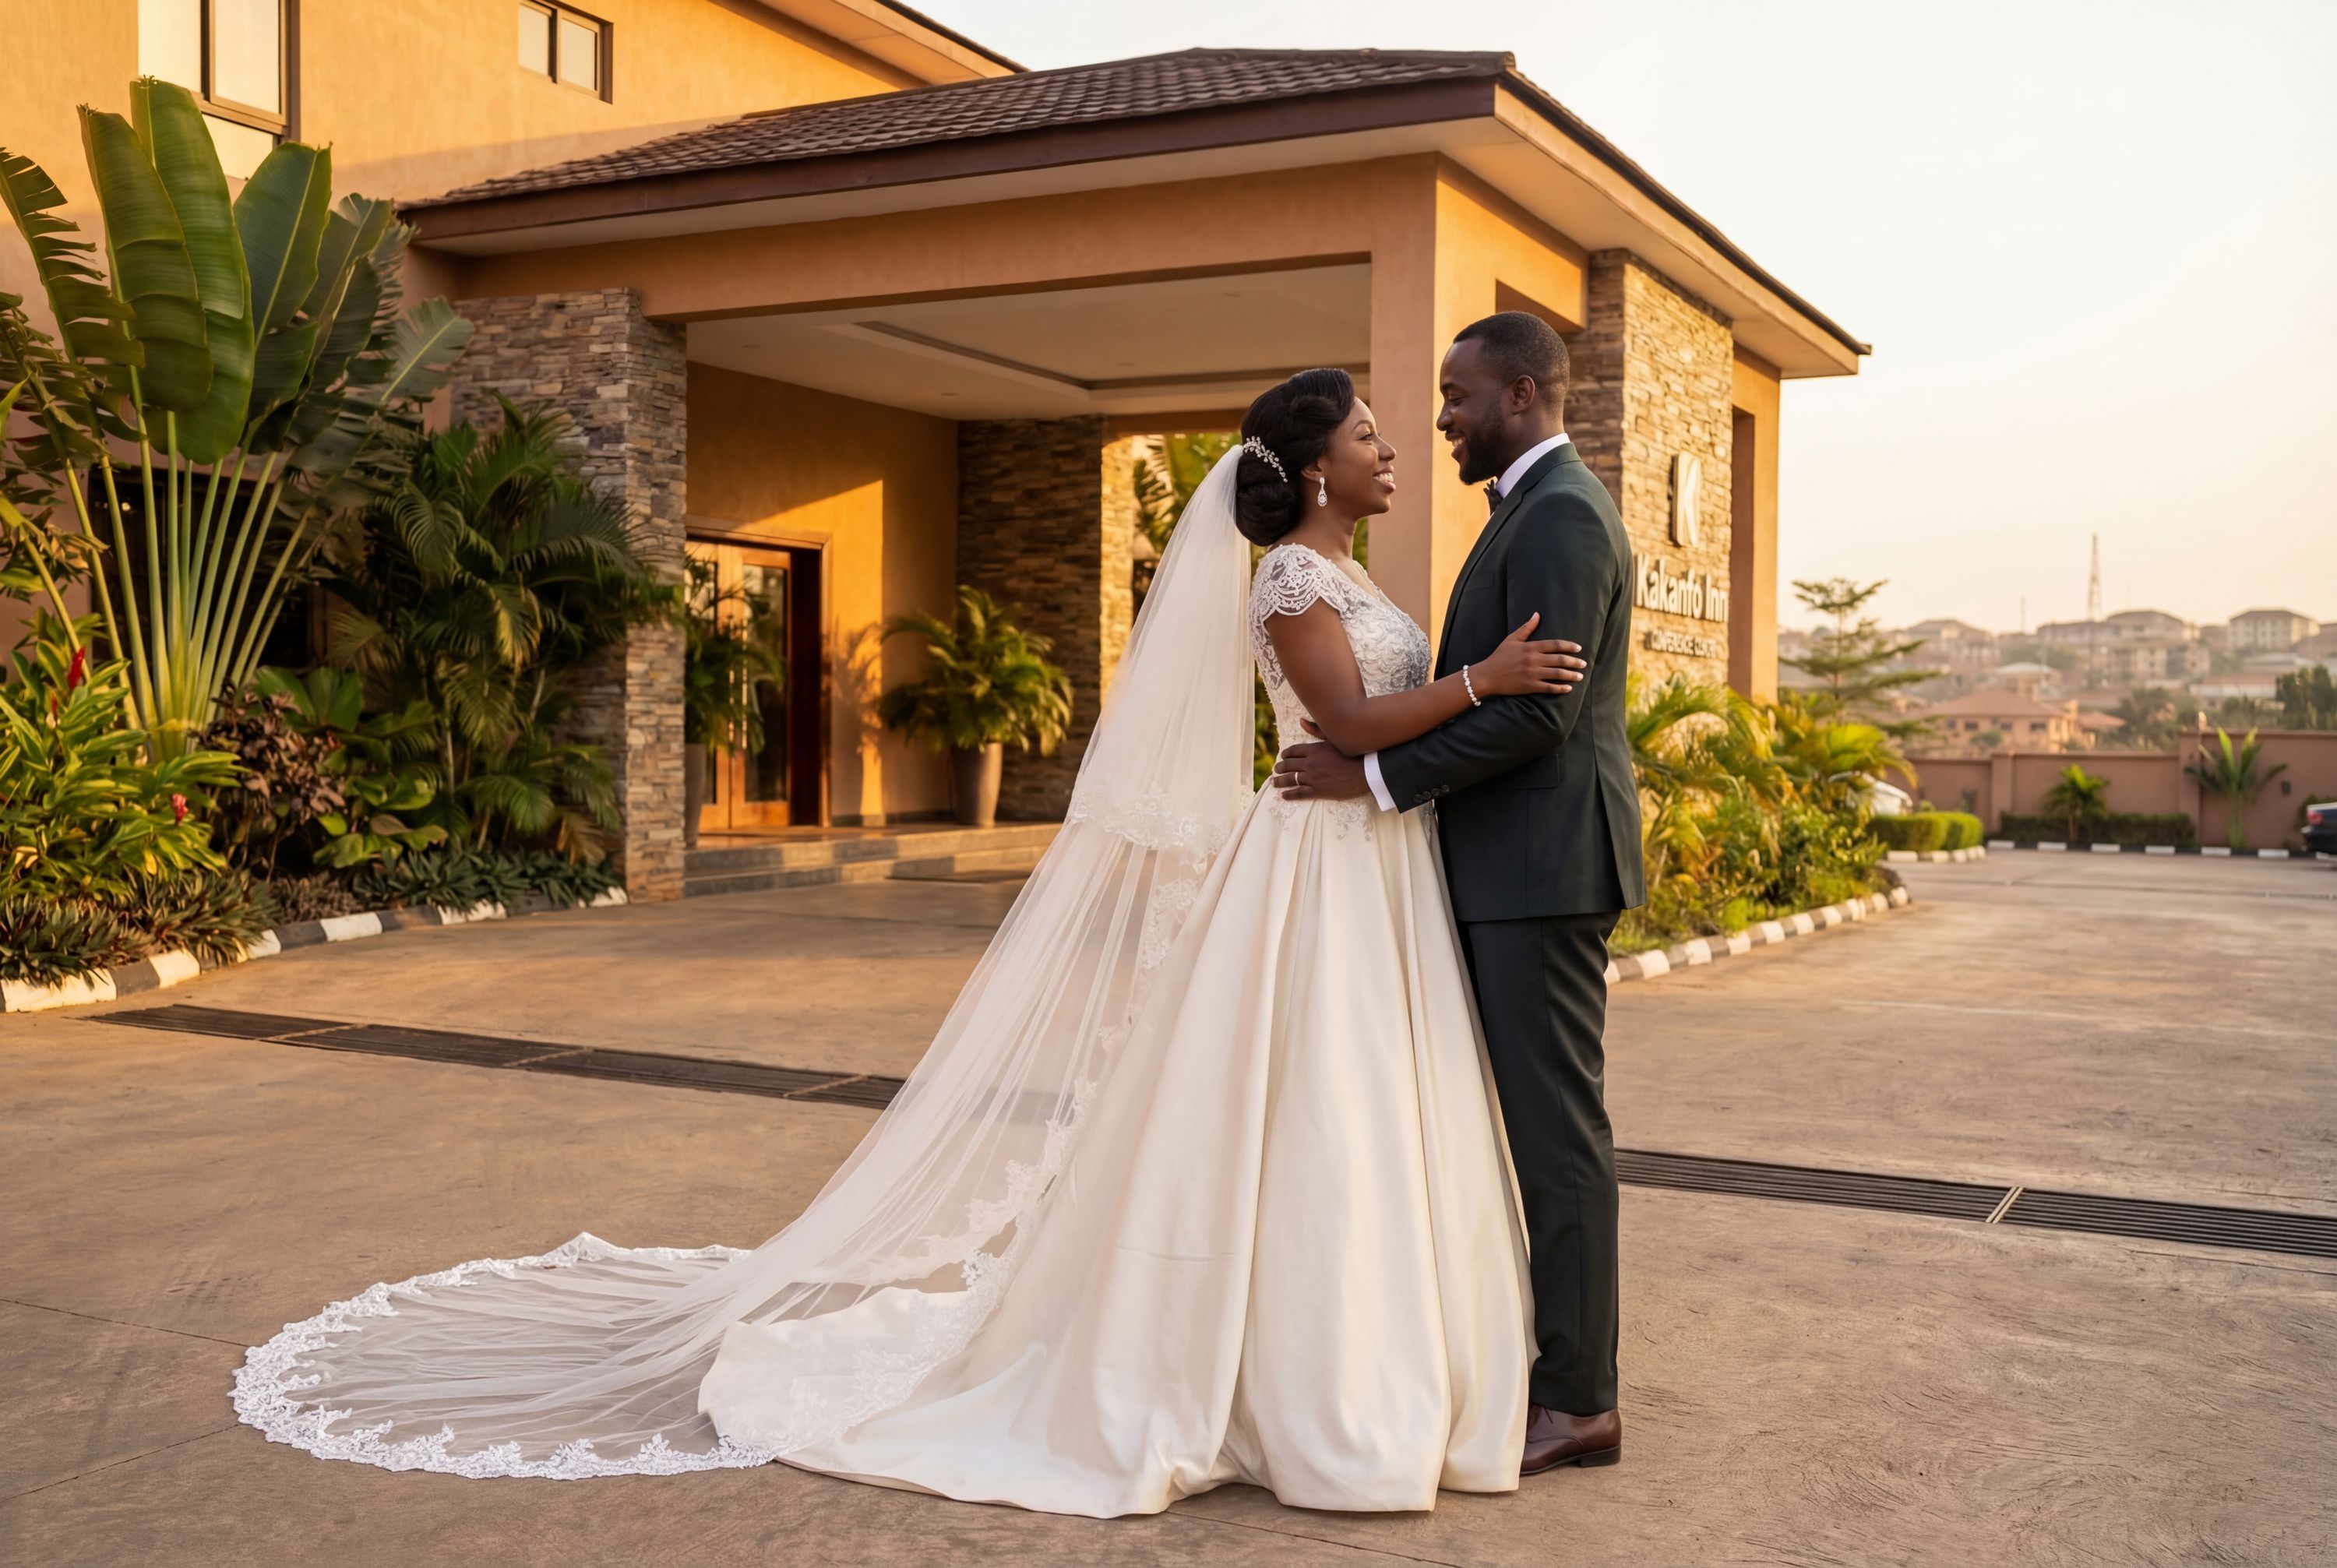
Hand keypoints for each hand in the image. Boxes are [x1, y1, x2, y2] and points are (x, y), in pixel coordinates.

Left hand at [1272, 725, 1371, 800]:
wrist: (1366, 772)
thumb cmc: (1354, 753)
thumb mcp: (1334, 738)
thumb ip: (1316, 729)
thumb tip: (1301, 720)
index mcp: (1313, 749)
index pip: (1293, 751)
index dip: (1285, 754)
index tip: (1282, 757)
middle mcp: (1310, 763)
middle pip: (1288, 765)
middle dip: (1279, 768)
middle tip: (1276, 770)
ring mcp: (1313, 778)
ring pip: (1290, 780)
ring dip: (1279, 781)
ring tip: (1274, 782)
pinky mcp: (1318, 791)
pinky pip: (1298, 793)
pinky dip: (1289, 794)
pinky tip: (1283, 795)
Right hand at [1465, 613, 1585, 697]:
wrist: (1486, 676)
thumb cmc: (1499, 657)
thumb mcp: (1511, 640)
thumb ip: (1526, 628)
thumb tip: (1537, 614)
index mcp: (1530, 647)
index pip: (1555, 645)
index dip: (1569, 646)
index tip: (1578, 648)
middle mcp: (1533, 660)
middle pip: (1559, 660)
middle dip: (1574, 662)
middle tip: (1584, 664)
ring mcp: (1532, 674)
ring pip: (1557, 674)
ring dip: (1571, 675)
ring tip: (1580, 676)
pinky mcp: (1529, 686)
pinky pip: (1549, 688)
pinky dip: (1560, 688)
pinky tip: (1568, 688)